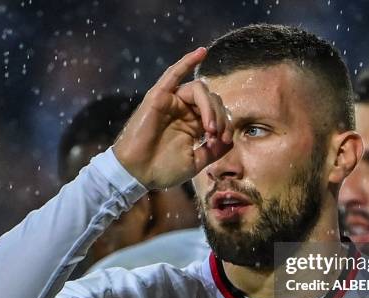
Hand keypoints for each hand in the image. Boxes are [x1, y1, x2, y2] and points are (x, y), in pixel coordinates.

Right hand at [112, 47, 233, 189]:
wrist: (137, 174)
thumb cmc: (162, 170)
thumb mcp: (195, 162)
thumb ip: (214, 151)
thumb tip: (231, 139)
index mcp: (193, 124)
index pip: (218, 113)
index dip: (226, 124)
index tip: (225, 142)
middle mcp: (183, 110)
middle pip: (212, 100)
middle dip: (221, 117)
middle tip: (218, 136)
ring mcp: (171, 102)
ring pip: (199, 90)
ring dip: (210, 107)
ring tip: (210, 127)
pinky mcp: (159, 97)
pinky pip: (174, 74)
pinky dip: (187, 61)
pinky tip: (202, 52)